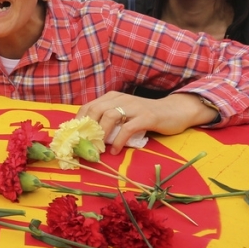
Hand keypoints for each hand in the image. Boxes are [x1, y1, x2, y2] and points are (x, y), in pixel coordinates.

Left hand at [76, 91, 217, 153]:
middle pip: (96, 109)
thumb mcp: (125, 114)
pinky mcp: (147, 116)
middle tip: (83, 146)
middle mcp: (121, 98)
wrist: (175, 111)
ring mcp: (134, 106)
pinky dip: (119, 140)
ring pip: (109, 116)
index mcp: (113, 97)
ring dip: (101, 135)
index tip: (73, 137)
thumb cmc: (146, 116)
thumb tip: (90, 138)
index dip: (78, 121)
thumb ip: (110, 121)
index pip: (89, 106)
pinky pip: (128, 128)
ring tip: (97, 150)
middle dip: (86, 128)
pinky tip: (115, 150)